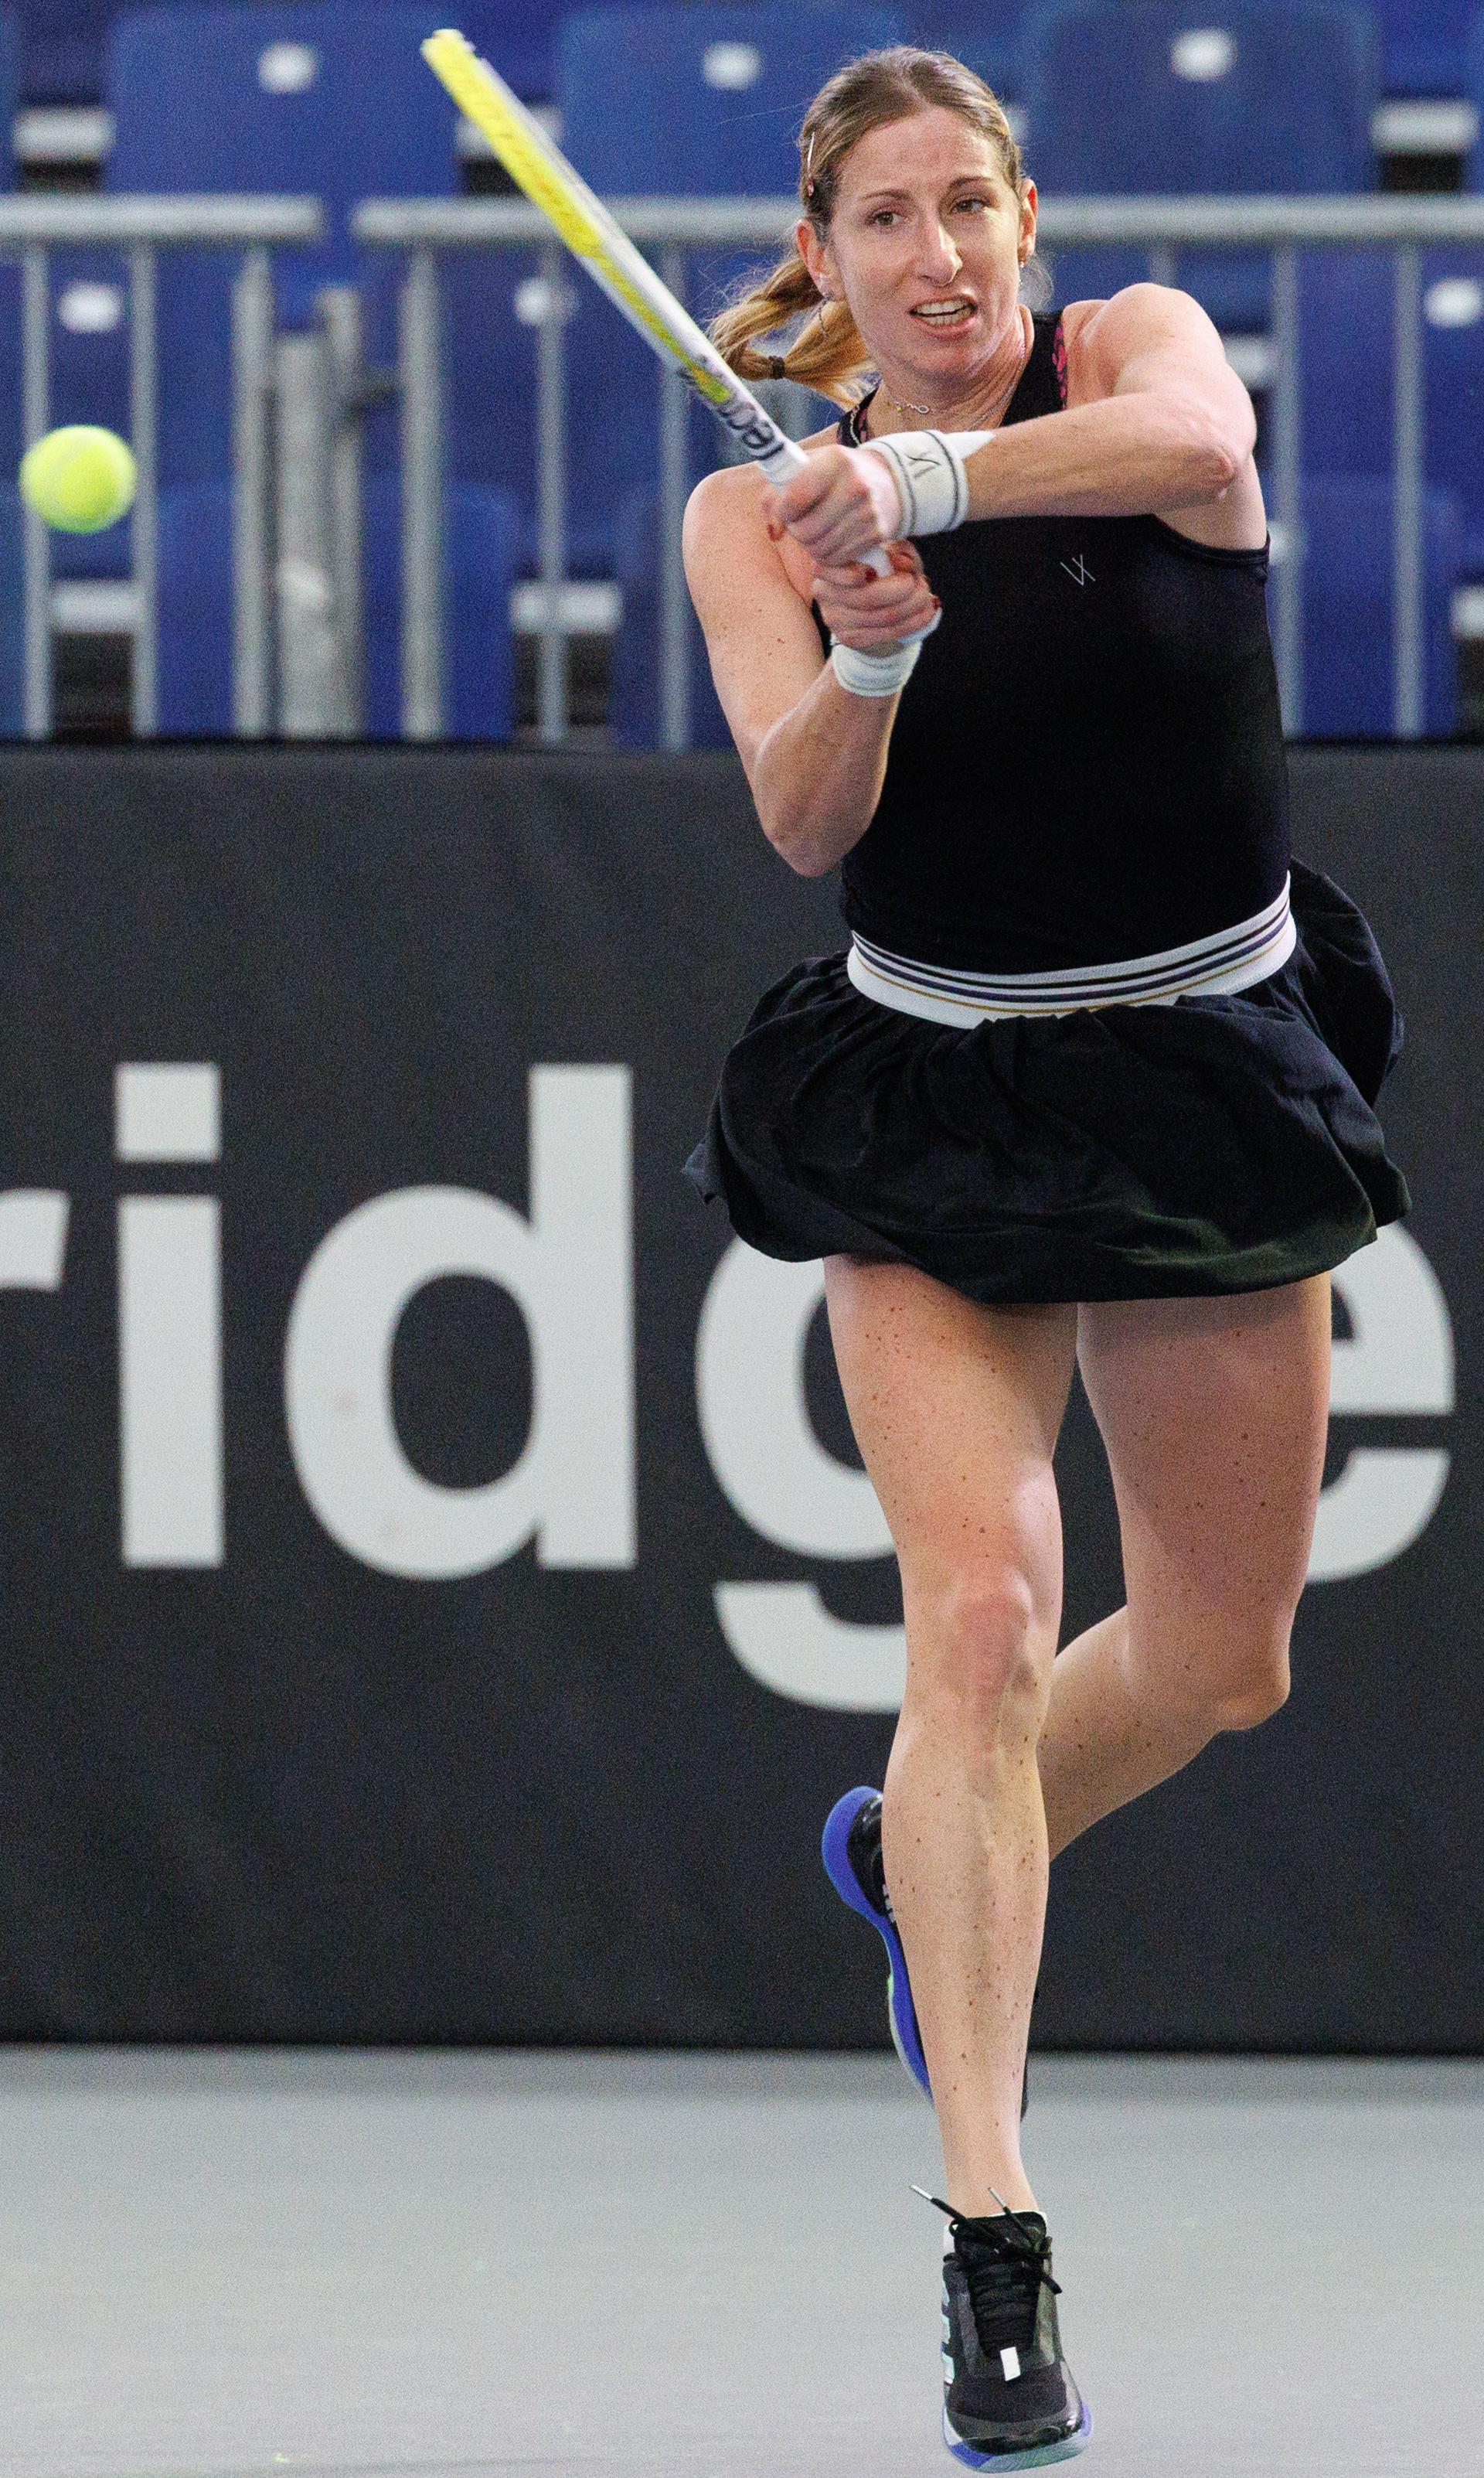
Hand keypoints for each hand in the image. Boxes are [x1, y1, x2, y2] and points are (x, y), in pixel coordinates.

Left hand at [761, 443, 904, 565]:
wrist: (889, 481)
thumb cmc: (838, 473)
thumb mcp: (809, 466)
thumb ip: (778, 491)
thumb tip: (773, 531)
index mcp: (836, 461)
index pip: (795, 498)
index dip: (782, 510)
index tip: (785, 509)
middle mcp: (855, 486)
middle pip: (805, 531)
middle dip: (796, 530)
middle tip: (800, 522)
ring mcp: (868, 513)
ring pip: (819, 549)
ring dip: (809, 545)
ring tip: (815, 530)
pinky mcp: (876, 534)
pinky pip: (836, 558)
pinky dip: (826, 554)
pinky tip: (830, 538)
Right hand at [812, 540, 939, 652]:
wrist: (874, 609)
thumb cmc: (882, 572)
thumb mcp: (891, 554)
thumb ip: (898, 552)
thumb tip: (903, 564)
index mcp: (827, 562)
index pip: (829, 568)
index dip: (855, 572)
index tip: (878, 572)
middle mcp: (823, 591)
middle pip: (867, 597)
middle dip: (903, 590)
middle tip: (920, 583)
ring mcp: (834, 618)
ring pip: (882, 616)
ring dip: (913, 606)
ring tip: (925, 595)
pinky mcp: (849, 638)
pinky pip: (887, 632)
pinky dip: (913, 622)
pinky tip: (926, 612)